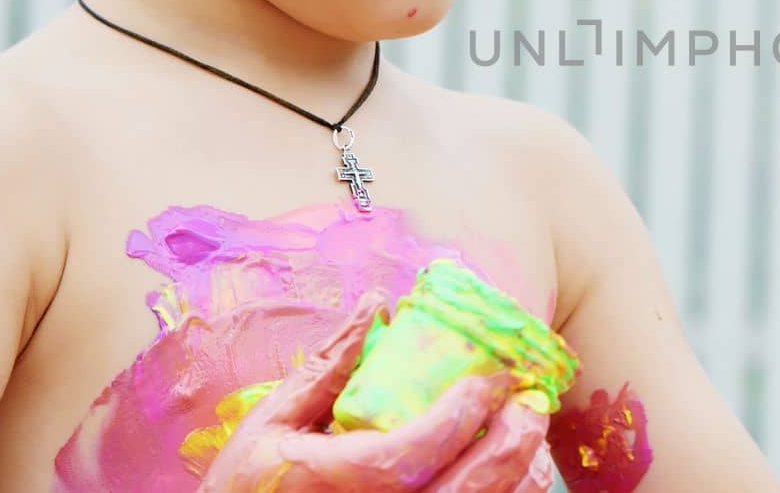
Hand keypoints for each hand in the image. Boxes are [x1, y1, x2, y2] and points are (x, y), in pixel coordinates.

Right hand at [199, 291, 553, 492]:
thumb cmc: (247, 487)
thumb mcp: (272, 422)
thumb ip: (327, 368)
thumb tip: (376, 305)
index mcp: (329, 481)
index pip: (407, 454)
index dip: (458, 418)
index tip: (490, 381)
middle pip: (461, 491)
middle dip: (510, 443)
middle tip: (532, 400)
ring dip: (517, 476)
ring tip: (532, 433)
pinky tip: (514, 472)